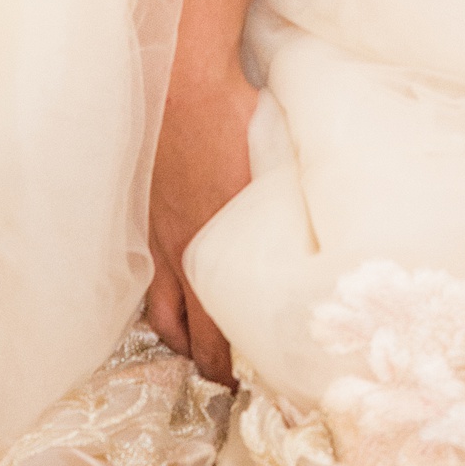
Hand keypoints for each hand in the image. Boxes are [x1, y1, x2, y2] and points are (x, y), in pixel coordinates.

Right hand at [145, 57, 256, 386]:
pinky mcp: (140, 216)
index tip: (244, 385)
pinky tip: (169, 292)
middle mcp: (178, 256)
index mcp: (213, 255)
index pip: (216, 337)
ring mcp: (153, 237)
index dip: (227, 369)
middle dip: (200, 363)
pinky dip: (156, 293)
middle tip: (219, 378)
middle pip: (182, 334)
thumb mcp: (278, 169)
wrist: (181, 80)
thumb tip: (324, 228)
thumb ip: (288, 210)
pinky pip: (144, 273)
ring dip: (173, 334)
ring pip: (156, 309)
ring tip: (190, 344)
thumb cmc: (235, 115)